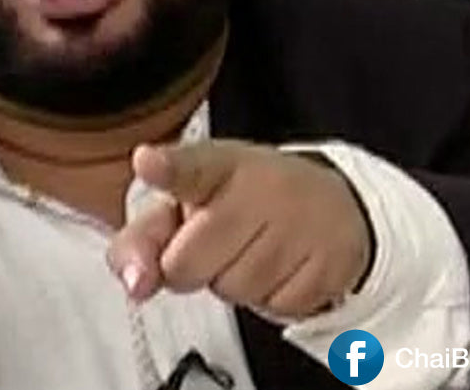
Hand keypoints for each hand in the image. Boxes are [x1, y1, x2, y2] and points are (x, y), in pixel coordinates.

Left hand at [105, 140, 371, 320]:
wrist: (333, 205)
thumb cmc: (244, 204)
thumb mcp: (187, 206)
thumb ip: (143, 241)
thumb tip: (136, 284)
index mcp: (216, 166)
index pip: (189, 167)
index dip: (166, 168)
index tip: (147, 162)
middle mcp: (260, 186)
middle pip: (189, 263)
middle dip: (192, 269)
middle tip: (217, 244)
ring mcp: (300, 221)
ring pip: (234, 291)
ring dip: (235, 284)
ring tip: (254, 252)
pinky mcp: (330, 259)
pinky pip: (277, 307)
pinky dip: (274, 299)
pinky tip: (285, 267)